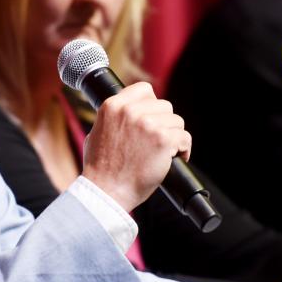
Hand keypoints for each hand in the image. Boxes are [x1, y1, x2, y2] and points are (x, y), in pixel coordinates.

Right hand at [82, 82, 190, 210]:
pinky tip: (175, 158)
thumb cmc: (100, 167)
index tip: (152, 117)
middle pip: (164, 106)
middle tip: (158, 140)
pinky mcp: (163, 140)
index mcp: (113, 106)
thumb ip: (115, 118)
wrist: (106, 191)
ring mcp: (148, 124)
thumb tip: (129, 112)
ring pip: (177, 121)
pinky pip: (185, 138)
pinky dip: (183, 149)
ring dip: (174, 136)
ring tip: (166, 151)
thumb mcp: (97, 131)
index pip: (144, 90)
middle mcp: (130, 111)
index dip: (151, 104)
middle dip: (164, 123)